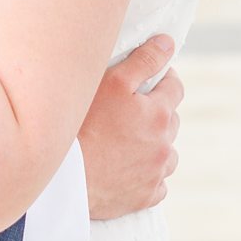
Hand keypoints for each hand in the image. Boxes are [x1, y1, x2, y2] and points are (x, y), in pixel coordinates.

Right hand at [75, 35, 181, 219]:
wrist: (65, 178)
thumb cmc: (84, 126)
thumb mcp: (112, 82)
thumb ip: (144, 60)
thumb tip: (168, 43)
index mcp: (160, 114)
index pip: (174, 87)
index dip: (162, 79)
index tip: (145, 81)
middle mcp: (165, 145)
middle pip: (170, 120)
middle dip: (156, 112)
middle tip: (128, 111)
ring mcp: (156, 174)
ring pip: (167, 153)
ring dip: (155, 145)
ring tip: (129, 141)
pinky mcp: (145, 197)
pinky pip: (158, 184)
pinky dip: (149, 175)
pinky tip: (129, 168)